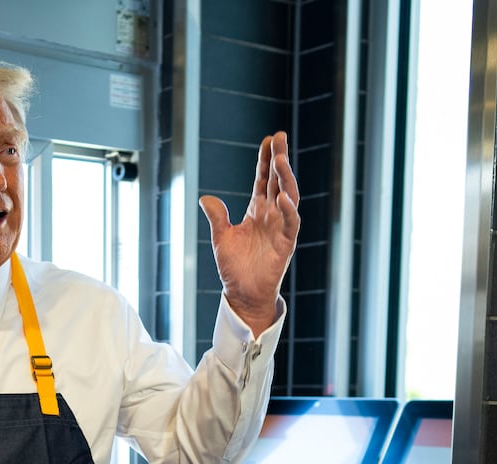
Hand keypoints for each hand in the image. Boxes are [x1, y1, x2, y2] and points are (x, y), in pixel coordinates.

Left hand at [198, 132, 300, 335]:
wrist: (242, 294)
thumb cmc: (234, 268)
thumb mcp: (221, 238)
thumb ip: (217, 217)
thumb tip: (205, 198)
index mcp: (258, 211)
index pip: (264, 179)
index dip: (266, 160)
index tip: (269, 139)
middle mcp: (272, 215)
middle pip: (278, 181)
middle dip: (279, 158)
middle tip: (280, 136)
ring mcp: (280, 228)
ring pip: (288, 196)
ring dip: (285, 178)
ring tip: (280, 159)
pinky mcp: (286, 244)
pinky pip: (291, 223)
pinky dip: (288, 210)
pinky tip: (283, 196)